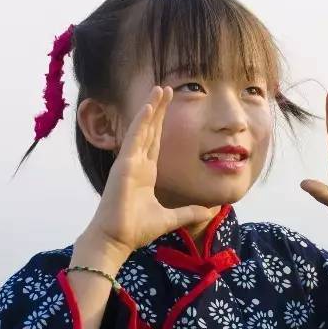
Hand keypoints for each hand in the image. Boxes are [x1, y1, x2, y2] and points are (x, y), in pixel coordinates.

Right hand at [85, 86, 220, 256]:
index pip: (155, 141)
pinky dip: (141, 123)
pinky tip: (148, 108)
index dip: (161, 122)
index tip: (168, 105)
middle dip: (158, 108)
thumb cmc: (136, 230)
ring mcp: (129, 163)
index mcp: (145, 173)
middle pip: (149, 130)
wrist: (117, 240)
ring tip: (159, 89)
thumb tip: (211, 210)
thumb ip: (190, 212)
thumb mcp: (170, 218)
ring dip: (150, 108)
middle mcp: (137, 164)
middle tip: (166, 88)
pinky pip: (134, 139)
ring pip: (142, 129)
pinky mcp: (123, 166)